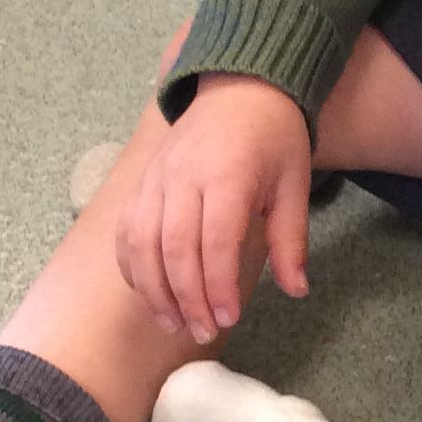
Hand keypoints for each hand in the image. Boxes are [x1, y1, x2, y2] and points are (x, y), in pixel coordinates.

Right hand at [115, 74, 310, 339]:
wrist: (239, 89)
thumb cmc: (273, 139)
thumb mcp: (294, 184)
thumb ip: (291, 239)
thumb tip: (296, 290)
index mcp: (227, 174)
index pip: (215, 240)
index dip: (218, 285)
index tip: (228, 319)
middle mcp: (182, 176)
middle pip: (173, 247)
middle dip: (186, 297)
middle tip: (202, 332)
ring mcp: (155, 179)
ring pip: (140, 242)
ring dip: (153, 289)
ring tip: (173, 323)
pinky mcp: (140, 183)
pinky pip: (125, 231)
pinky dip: (132, 267)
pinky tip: (150, 294)